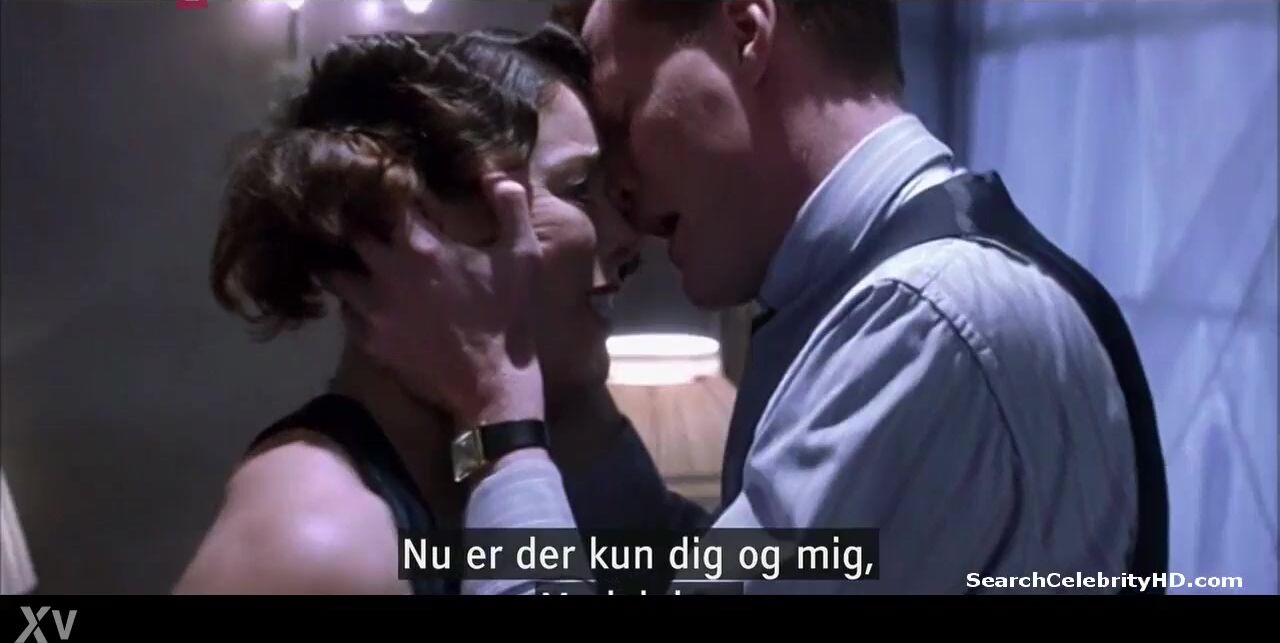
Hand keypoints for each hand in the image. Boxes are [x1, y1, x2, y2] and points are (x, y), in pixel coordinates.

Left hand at [330, 174, 544, 427]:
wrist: (493, 384)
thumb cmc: (509, 316)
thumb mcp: (523, 256)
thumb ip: (511, 207)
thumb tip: (496, 175)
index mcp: (421, 245)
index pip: (385, 199)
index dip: (386, 187)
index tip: (390, 182)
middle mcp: (386, 272)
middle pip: (348, 233)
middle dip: (355, 222)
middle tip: (364, 219)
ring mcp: (372, 309)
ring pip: (334, 274)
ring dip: (344, 263)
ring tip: (355, 260)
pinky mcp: (369, 341)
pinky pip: (345, 312)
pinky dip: (351, 301)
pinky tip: (366, 300)